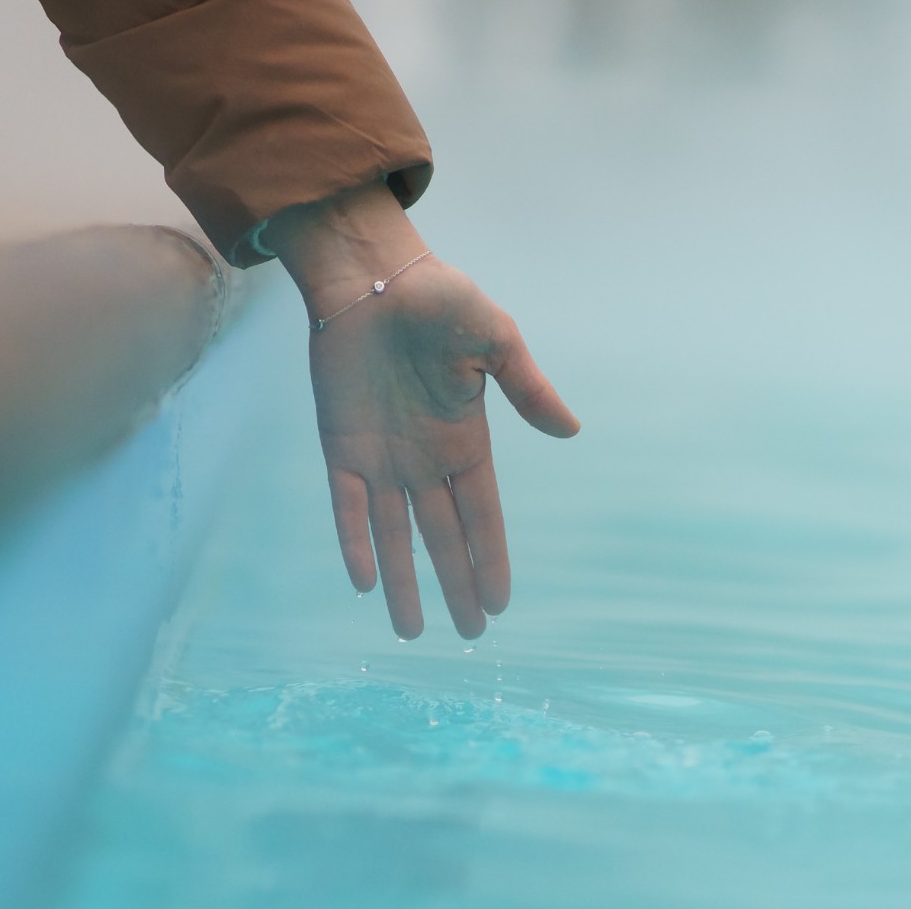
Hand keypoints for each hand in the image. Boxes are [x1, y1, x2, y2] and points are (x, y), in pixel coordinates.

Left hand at [267, 184, 578, 638]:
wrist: (371, 274)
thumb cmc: (439, 298)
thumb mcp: (496, 339)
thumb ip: (528, 387)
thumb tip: (571, 432)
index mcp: (466, 438)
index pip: (482, 514)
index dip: (491, 558)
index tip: (500, 603)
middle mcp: (425, 459)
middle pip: (443, 536)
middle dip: (456, 585)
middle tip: (469, 635)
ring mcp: (381, 456)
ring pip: (395, 534)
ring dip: (401, 582)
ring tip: (411, 631)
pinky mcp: (340, 444)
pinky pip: (346, 505)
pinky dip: (354, 542)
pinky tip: (361, 582)